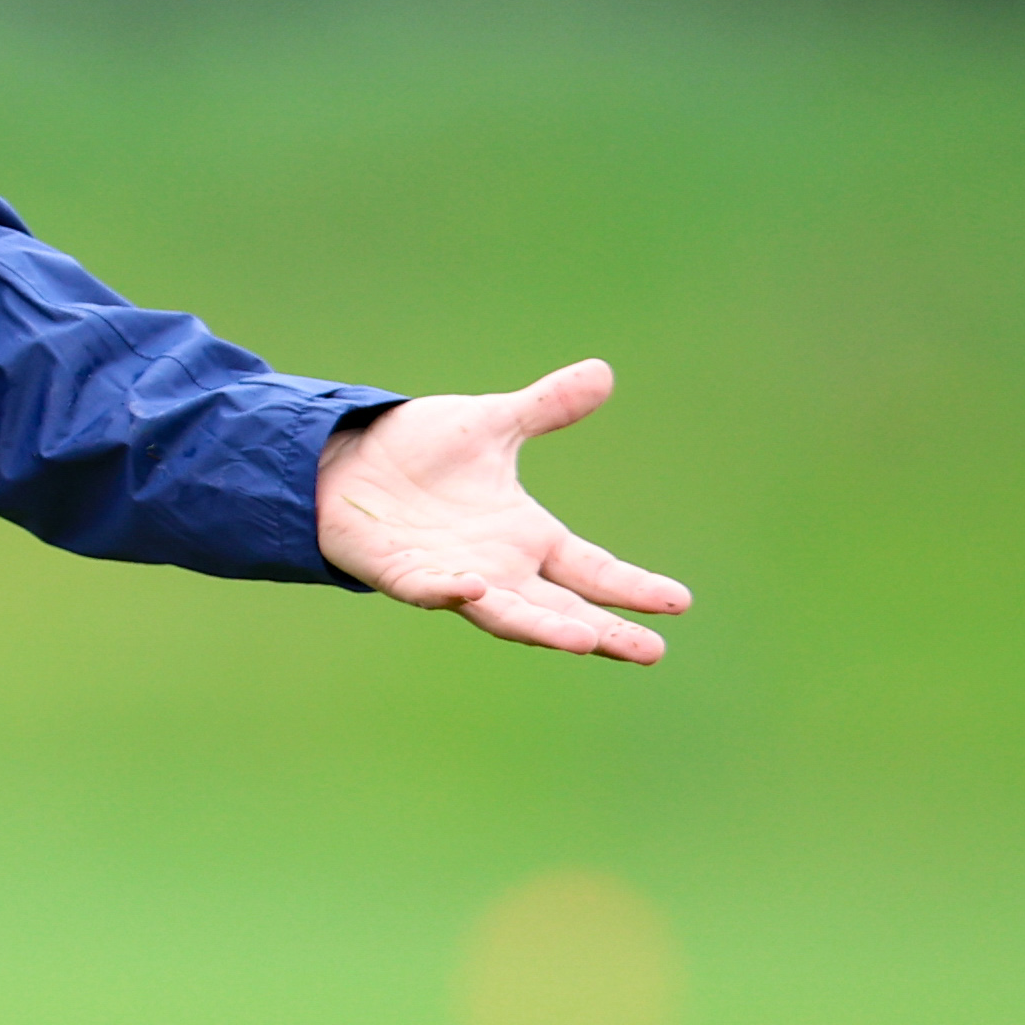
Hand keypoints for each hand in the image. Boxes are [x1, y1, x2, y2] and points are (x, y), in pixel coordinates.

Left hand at [312, 360, 686, 663]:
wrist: (345, 461)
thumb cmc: (419, 453)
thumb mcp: (492, 425)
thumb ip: (546, 408)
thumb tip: (603, 372)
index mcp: (525, 537)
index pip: (591, 569)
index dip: (632, 587)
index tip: (679, 603)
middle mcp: (497, 566)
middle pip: (561, 607)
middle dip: (604, 630)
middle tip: (650, 652)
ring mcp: (451, 575)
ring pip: (504, 612)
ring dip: (541, 626)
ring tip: (583, 640)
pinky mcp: (402, 573)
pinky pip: (428, 589)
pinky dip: (449, 592)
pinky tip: (471, 589)